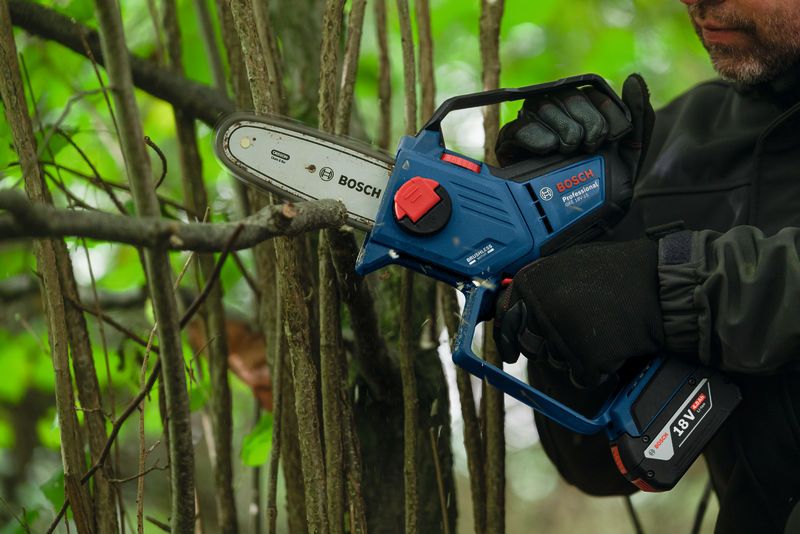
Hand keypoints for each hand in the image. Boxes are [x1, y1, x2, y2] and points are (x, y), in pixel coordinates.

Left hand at [494, 239, 663, 387]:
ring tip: (599, 330)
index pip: (505, 318)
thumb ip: (540, 286)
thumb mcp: (568, 265)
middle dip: (546, 346)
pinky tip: (611, 346)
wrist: (661, 284)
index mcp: (530, 282)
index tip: (509, 350)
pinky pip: (581, 376)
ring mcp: (561, 335)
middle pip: (529, 345)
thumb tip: (514, 308)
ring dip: (573, 355)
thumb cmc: (619, 273)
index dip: (507, 337)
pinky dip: (596, 368)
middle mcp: (539, 309)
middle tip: (573, 334)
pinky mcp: (584, 358)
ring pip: (555, 362)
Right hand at [495, 74, 654, 182]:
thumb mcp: (629, 155)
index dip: (605, 108)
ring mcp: (531, 131)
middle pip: (566, 94)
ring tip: (570, 150)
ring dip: (564, 127)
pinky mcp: (509, 148)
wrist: (578, 226)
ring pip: (542, 105)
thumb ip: (638, 117)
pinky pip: (518, 127)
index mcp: (582, 117)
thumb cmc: (602, 193)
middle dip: (587, 120)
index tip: (613, 135)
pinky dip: (537, 135)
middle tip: (591, 146)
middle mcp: (556, 119)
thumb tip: (634, 79)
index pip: (590, 91)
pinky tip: (550, 149)